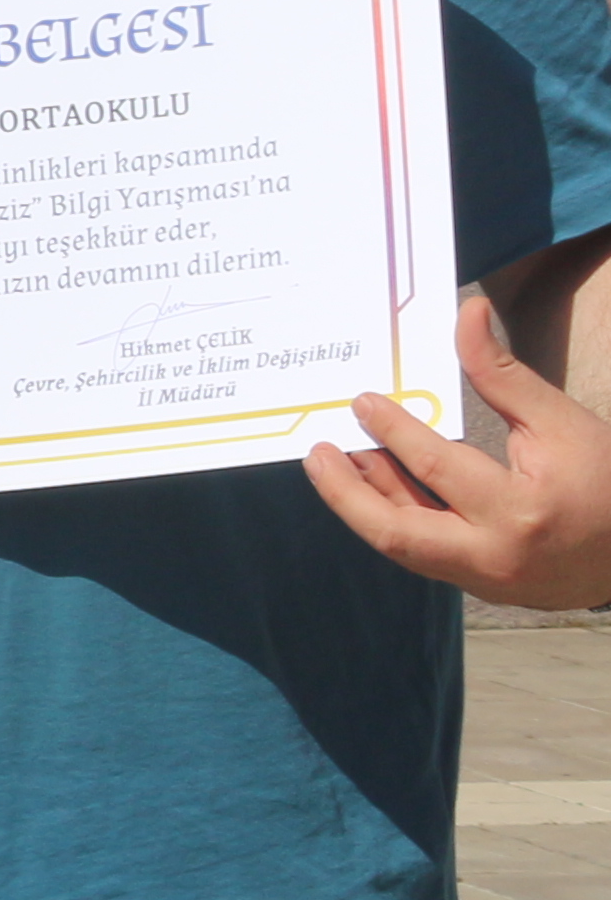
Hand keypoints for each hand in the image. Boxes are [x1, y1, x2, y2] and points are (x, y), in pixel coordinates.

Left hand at [305, 290, 610, 608]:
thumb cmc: (608, 478)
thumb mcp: (561, 422)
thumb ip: (503, 374)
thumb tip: (467, 311)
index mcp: (520, 510)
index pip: (435, 466)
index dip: (393, 430)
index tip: (362, 401)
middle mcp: (494, 555)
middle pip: (396, 531)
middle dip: (345, 492)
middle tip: (317, 453)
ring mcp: (486, 580)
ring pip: (403, 546)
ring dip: (365, 505)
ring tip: (337, 463)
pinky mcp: (482, 588)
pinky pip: (423, 552)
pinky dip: (396, 517)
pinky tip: (377, 485)